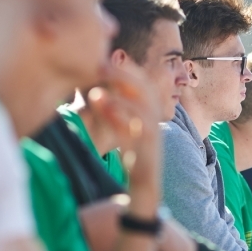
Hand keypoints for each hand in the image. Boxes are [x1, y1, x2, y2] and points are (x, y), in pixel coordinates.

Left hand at [86, 66, 161, 196]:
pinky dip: (119, 122)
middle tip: (101, 65)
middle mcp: (156, 128)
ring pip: (143, 113)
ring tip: (96, 92)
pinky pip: (135, 137)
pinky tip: (102, 114)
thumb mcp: (126, 133)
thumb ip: (119, 113)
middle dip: (126, 76)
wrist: (144, 192)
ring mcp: (152, 143)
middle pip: (148, 94)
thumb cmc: (134, 161)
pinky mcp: (146, 157)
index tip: (110, 58)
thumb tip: (99, 91)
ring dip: (121, 99)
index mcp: (152, 120)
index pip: (147, 87)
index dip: (132, 71)